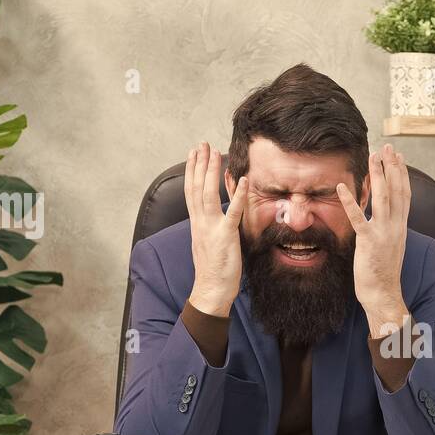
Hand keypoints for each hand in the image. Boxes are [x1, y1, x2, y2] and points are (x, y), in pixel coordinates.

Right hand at [185, 141, 245, 316]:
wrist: (211, 290)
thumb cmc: (213, 270)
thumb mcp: (207, 243)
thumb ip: (209, 226)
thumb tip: (212, 215)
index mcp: (197, 224)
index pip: (191, 192)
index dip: (192, 171)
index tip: (193, 154)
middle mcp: (201, 223)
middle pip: (197, 187)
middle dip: (199, 164)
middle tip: (202, 144)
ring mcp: (212, 228)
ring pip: (209, 194)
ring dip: (212, 171)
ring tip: (215, 152)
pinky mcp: (225, 236)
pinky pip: (232, 212)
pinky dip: (237, 195)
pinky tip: (243, 179)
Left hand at [338, 143, 409, 334]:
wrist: (384, 293)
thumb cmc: (383, 273)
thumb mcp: (390, 246)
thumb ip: (389, 228)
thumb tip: (384, 217)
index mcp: (401, 227)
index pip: (404, 195)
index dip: (402, 174)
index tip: (399, 157)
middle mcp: (396, 227)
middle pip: (397, 191)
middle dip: (393, 167)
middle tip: (388, 147)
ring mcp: (384, 233)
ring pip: (383, 198)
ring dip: (378, 175)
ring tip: (374, 157)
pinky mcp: (369, 242)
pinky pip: (359, 218)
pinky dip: (350, 202)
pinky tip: (341, 187)